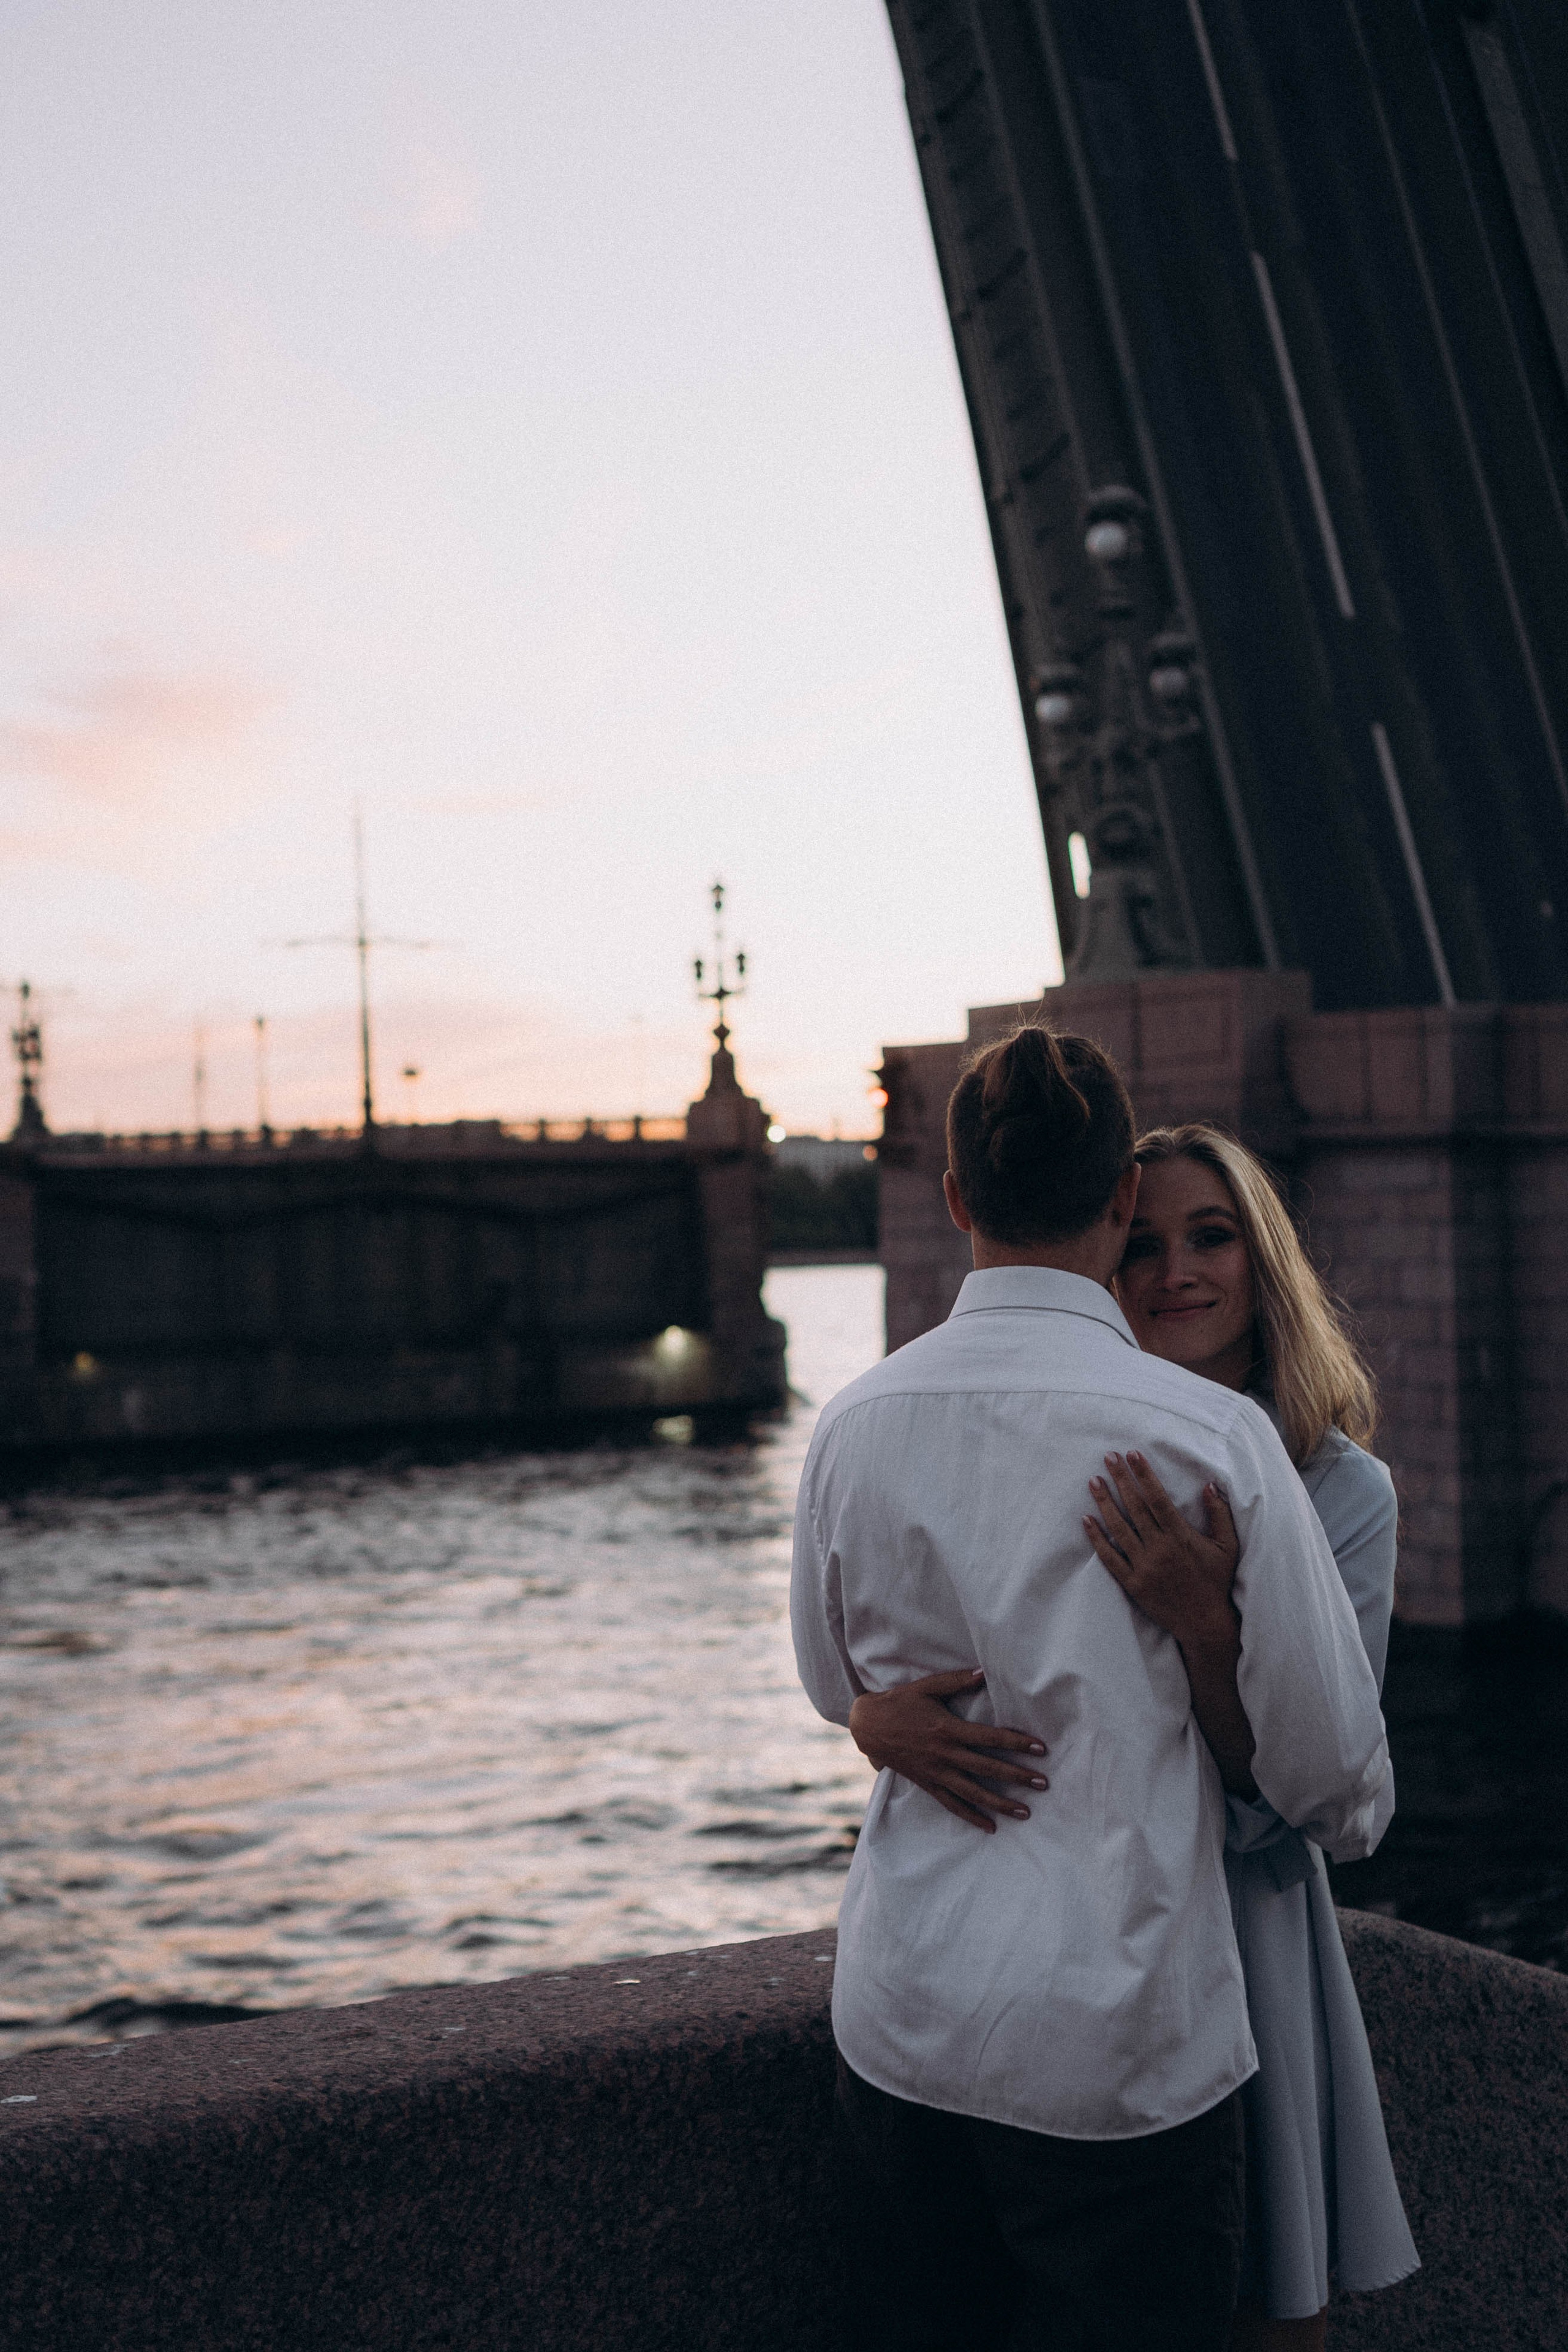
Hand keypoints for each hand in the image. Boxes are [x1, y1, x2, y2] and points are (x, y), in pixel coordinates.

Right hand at [848, 1668, 1047, 1832]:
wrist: (868, 1726)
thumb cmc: (900, 1702)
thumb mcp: (927, 1686)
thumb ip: (957, 1681)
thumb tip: (984, 1673)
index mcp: (947, 1728)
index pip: (989, 1738)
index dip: (1016, 1743)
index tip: (1040, 1748)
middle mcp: (944, 1754)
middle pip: (987, 1768)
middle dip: (1017, 1776)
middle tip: (1043, 1783)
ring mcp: (936, 1772)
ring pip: (973, 1792)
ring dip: (1000, 1803)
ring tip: (1025, 1812)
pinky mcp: (928, 1784)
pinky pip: (952, 1804)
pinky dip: (971, 1817)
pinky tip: (991, 1827)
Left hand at [1084, 1452, 1239, 1653]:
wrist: (1203, 1622)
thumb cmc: (1215, 1581)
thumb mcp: (1228, 1547)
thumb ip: (1220, 1514)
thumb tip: (1209, 1484)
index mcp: (1181, 1537)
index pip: (1158, 1499)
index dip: (1144, 1475)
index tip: (1133, 1455)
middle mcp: (1160, 1549)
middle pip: (1135, 1508)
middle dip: (1121, 1480)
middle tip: (1108, 1457)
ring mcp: (1144, 1567)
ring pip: (1119, 1529)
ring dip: (1104, 1503)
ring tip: (1093, 1481)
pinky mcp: (1132, 1583)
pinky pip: (1110, 1558)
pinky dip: (1097, 1539)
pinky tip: (1086, 1520)